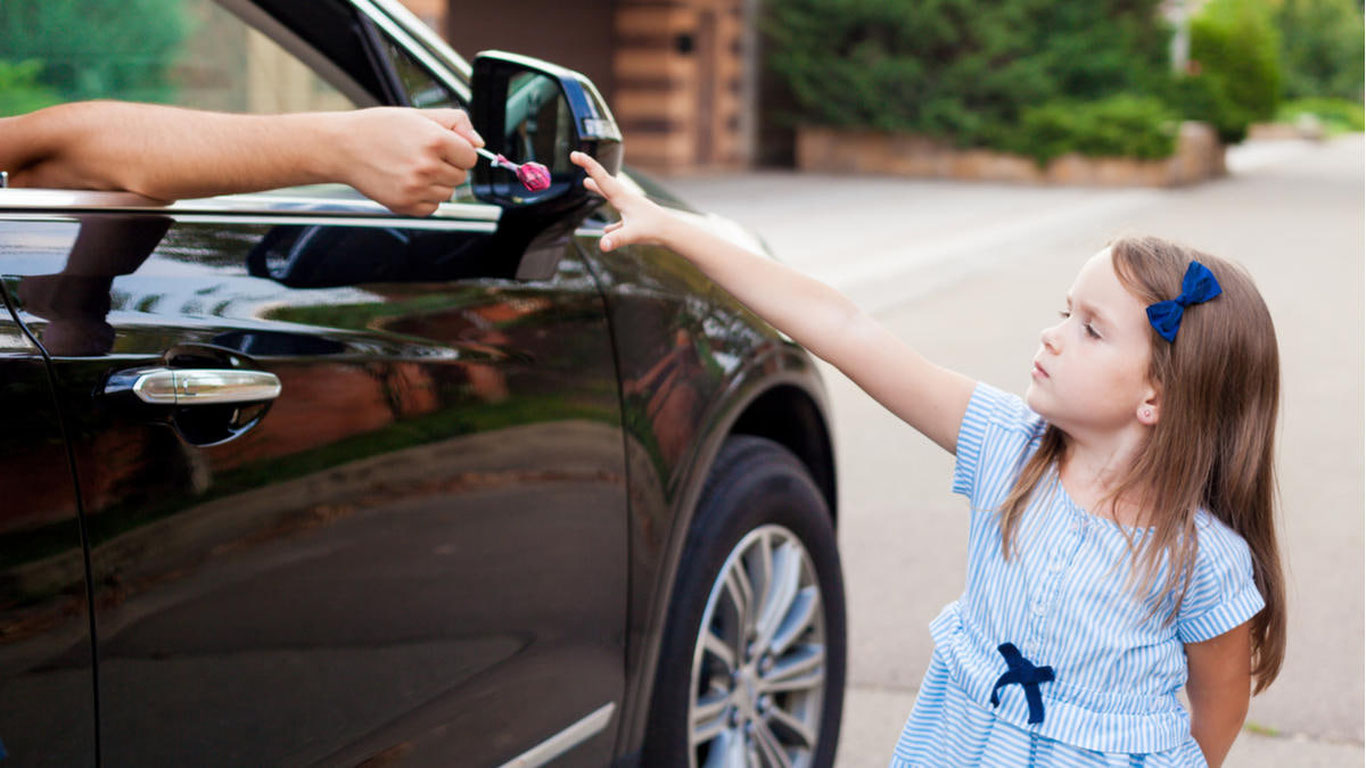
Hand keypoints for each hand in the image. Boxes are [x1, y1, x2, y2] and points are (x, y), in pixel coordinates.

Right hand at [335, 107, 482, 215]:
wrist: (343, 147)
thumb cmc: (380, 128)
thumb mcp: (419, 115)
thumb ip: (456, 123)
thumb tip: (479, 144)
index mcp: (435, 140)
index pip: (470, 157)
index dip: (458, 151)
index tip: (442, 147)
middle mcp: (427, 166)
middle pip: (460, 176)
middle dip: (447, 166)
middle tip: (421, 155)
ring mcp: (416, 188)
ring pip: (448, 193)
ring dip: (437, 183)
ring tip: (412, 167)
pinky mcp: (404, 205)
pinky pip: (432, 207)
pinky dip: (425, 198)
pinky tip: (407, 182)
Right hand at [571, 151, 670, 250]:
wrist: (673, 232)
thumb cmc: (655, 230)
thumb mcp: (632, 234)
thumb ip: (616, 239)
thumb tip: (602, 245)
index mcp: (621, 197)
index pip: (600, 177)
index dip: (586, 164)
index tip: (574, 154)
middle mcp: (625, 198)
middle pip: (603, 181)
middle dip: (590, 170)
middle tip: (577, 158)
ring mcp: (630, 208)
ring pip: (610, 195)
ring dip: (598, 188)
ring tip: (587, 183)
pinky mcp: (634, 219)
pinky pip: (618, 217)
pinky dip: (610, 221)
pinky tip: (607, 231)